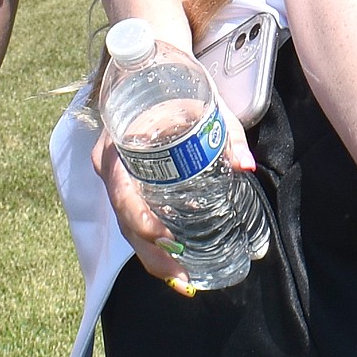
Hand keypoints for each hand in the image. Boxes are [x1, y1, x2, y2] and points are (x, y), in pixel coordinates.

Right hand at [92, 99, 254, 292]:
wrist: (153, 75)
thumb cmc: (178, 91)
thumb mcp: (206, 106)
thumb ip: (227, 135)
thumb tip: (246, 165)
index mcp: (118, 146)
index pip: (121, 190)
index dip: (139, 218)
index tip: (164, 237)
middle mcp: (110, 168)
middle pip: (124, 220)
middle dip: (152, 253)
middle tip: (182, 277)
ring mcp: (118, 181)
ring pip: (128, 227)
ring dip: (154, 257)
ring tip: (184, 281)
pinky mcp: (129, 189)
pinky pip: (136, 221)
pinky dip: (154, 246)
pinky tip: (177, 267)